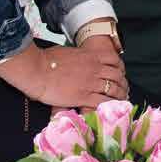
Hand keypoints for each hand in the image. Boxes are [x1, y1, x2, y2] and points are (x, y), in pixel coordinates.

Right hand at [0, 42, 125, 109]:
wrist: (37, 70)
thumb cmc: (46, 59)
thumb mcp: (66, 52)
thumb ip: (76, 56)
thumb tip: (75, 57)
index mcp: (90, 56)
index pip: (113, 59)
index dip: (119, 66)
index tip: (119, 71)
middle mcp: (94, 69)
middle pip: (117, 75)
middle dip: (122, 82)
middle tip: (123, 88)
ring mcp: (91, 83)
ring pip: (113, 89)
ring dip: (119, 95)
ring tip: (121, 100)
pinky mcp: (84, 97)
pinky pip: (103, 102)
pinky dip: (109, 105)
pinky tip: (111, 109)